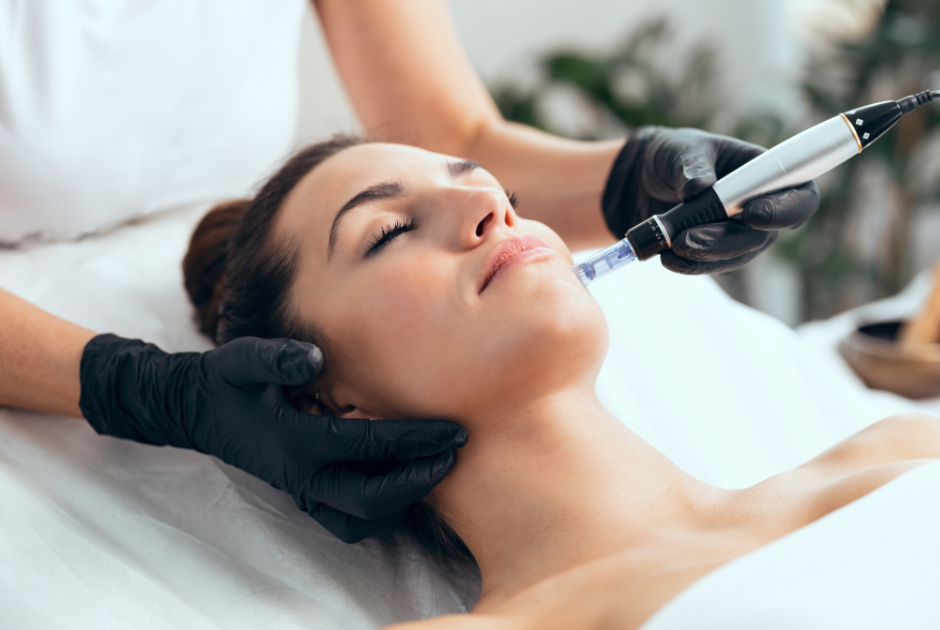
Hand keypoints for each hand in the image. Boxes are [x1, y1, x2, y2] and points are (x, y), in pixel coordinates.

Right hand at [79, 334, 467, 542]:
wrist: (197, 409)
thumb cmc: (227, 380)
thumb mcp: (243, 359)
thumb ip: (276, 358)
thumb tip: (315, 359)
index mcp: (295, 441)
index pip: (368, 447)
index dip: (415, 439)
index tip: (454, 429)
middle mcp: (301, 475)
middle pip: (373, 498)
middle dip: (421, 477)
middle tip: (456, 450)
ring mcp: (302, 490)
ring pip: (361, 518)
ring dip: (402, 499)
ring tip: (436, 466)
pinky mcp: (303, 494)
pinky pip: (346, 521)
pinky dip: (378, 510)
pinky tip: (400, 479)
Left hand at [602, 126, 820, 273]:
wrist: (643, 179)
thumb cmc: (674, 155)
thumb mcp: (681, 149)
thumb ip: (691, 164)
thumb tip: (699, 187)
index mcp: (767, 172)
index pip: (800, 197)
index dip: (785, 210)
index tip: (752, 214)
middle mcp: (761, 206)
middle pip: (763, 236)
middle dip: (725, 240)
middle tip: (687, 238)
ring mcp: (739, 233)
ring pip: (736, 256)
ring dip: (704, 255)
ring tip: (671, 246)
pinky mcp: (715, 252)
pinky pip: (712, 265)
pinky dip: (690, 265)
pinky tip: (668, 258)